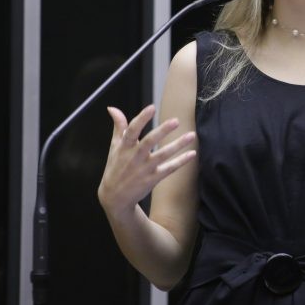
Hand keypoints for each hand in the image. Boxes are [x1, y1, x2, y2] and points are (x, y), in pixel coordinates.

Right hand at [98, 104, 195, 218]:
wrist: (115, 197)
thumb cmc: (115, 168)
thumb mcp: (114, 147)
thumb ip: (118, 127)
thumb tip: (112, 108)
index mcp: (124, 147)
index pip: (132, 130)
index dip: (141, 118)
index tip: (152, 107)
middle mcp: (135, 157)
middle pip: (149, 142)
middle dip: (162, 131)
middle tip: (176, 121)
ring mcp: (144, 169)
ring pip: (163, 155)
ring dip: (178, 145)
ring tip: (192, 135)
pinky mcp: (153, 179)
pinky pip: (169, 169)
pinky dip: (181, 161)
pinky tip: (192, 153)